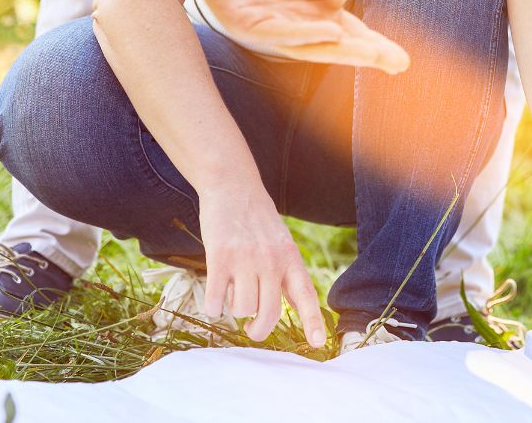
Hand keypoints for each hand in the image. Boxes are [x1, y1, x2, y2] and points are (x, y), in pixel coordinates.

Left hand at [182, 0, 407, 71]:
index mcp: (322, 11)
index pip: (354, 34)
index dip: (378, 47)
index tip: (403, 60)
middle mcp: (301, 26)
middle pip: (337, 46)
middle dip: (366, 55)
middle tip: (395, 62)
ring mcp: (274, 28)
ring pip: (310, 46)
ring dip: (341, 51)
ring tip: (370, 52)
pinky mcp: (247, 24)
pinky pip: (278, 33)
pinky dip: (304, 34)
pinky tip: (329, 31)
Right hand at [198, 181, 326, 347]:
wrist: (234, 187)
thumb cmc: (257, 220)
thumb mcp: (281, 243)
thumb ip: (283, 273)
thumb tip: (279, 311)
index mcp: (290, 258)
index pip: (305, 295)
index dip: (312, 322)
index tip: (318, 344)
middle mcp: (272, 261)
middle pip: (268, 314)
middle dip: (258, 330)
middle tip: (252, 328)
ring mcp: (246, 259)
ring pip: (241, 310)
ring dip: (233, 310)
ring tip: (232, 292)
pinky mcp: (220, 257)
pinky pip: (215, 300)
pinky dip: (213, 306)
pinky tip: (214, 298)